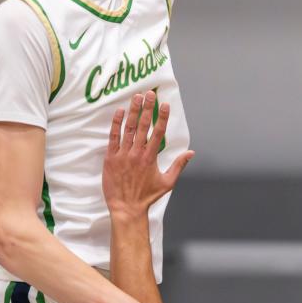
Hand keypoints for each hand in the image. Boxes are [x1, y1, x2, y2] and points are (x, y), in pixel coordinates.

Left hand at [103, 91, 193, 218]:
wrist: (126, 208)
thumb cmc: (147, 197)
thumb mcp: (167, 182)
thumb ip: (179, 165)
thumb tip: (191, 153)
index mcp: (151, 157)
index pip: (158, 132)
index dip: (162, 117)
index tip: (165, 104)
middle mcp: (137, 153)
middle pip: (143, 125)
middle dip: (147, 108)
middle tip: (149, 93)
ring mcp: (123, 155)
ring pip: (129, 128)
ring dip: (133, 111)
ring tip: (136, 97)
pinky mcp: (110, 159)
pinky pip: (113, 138)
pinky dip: (116, 124)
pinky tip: (120, 112)